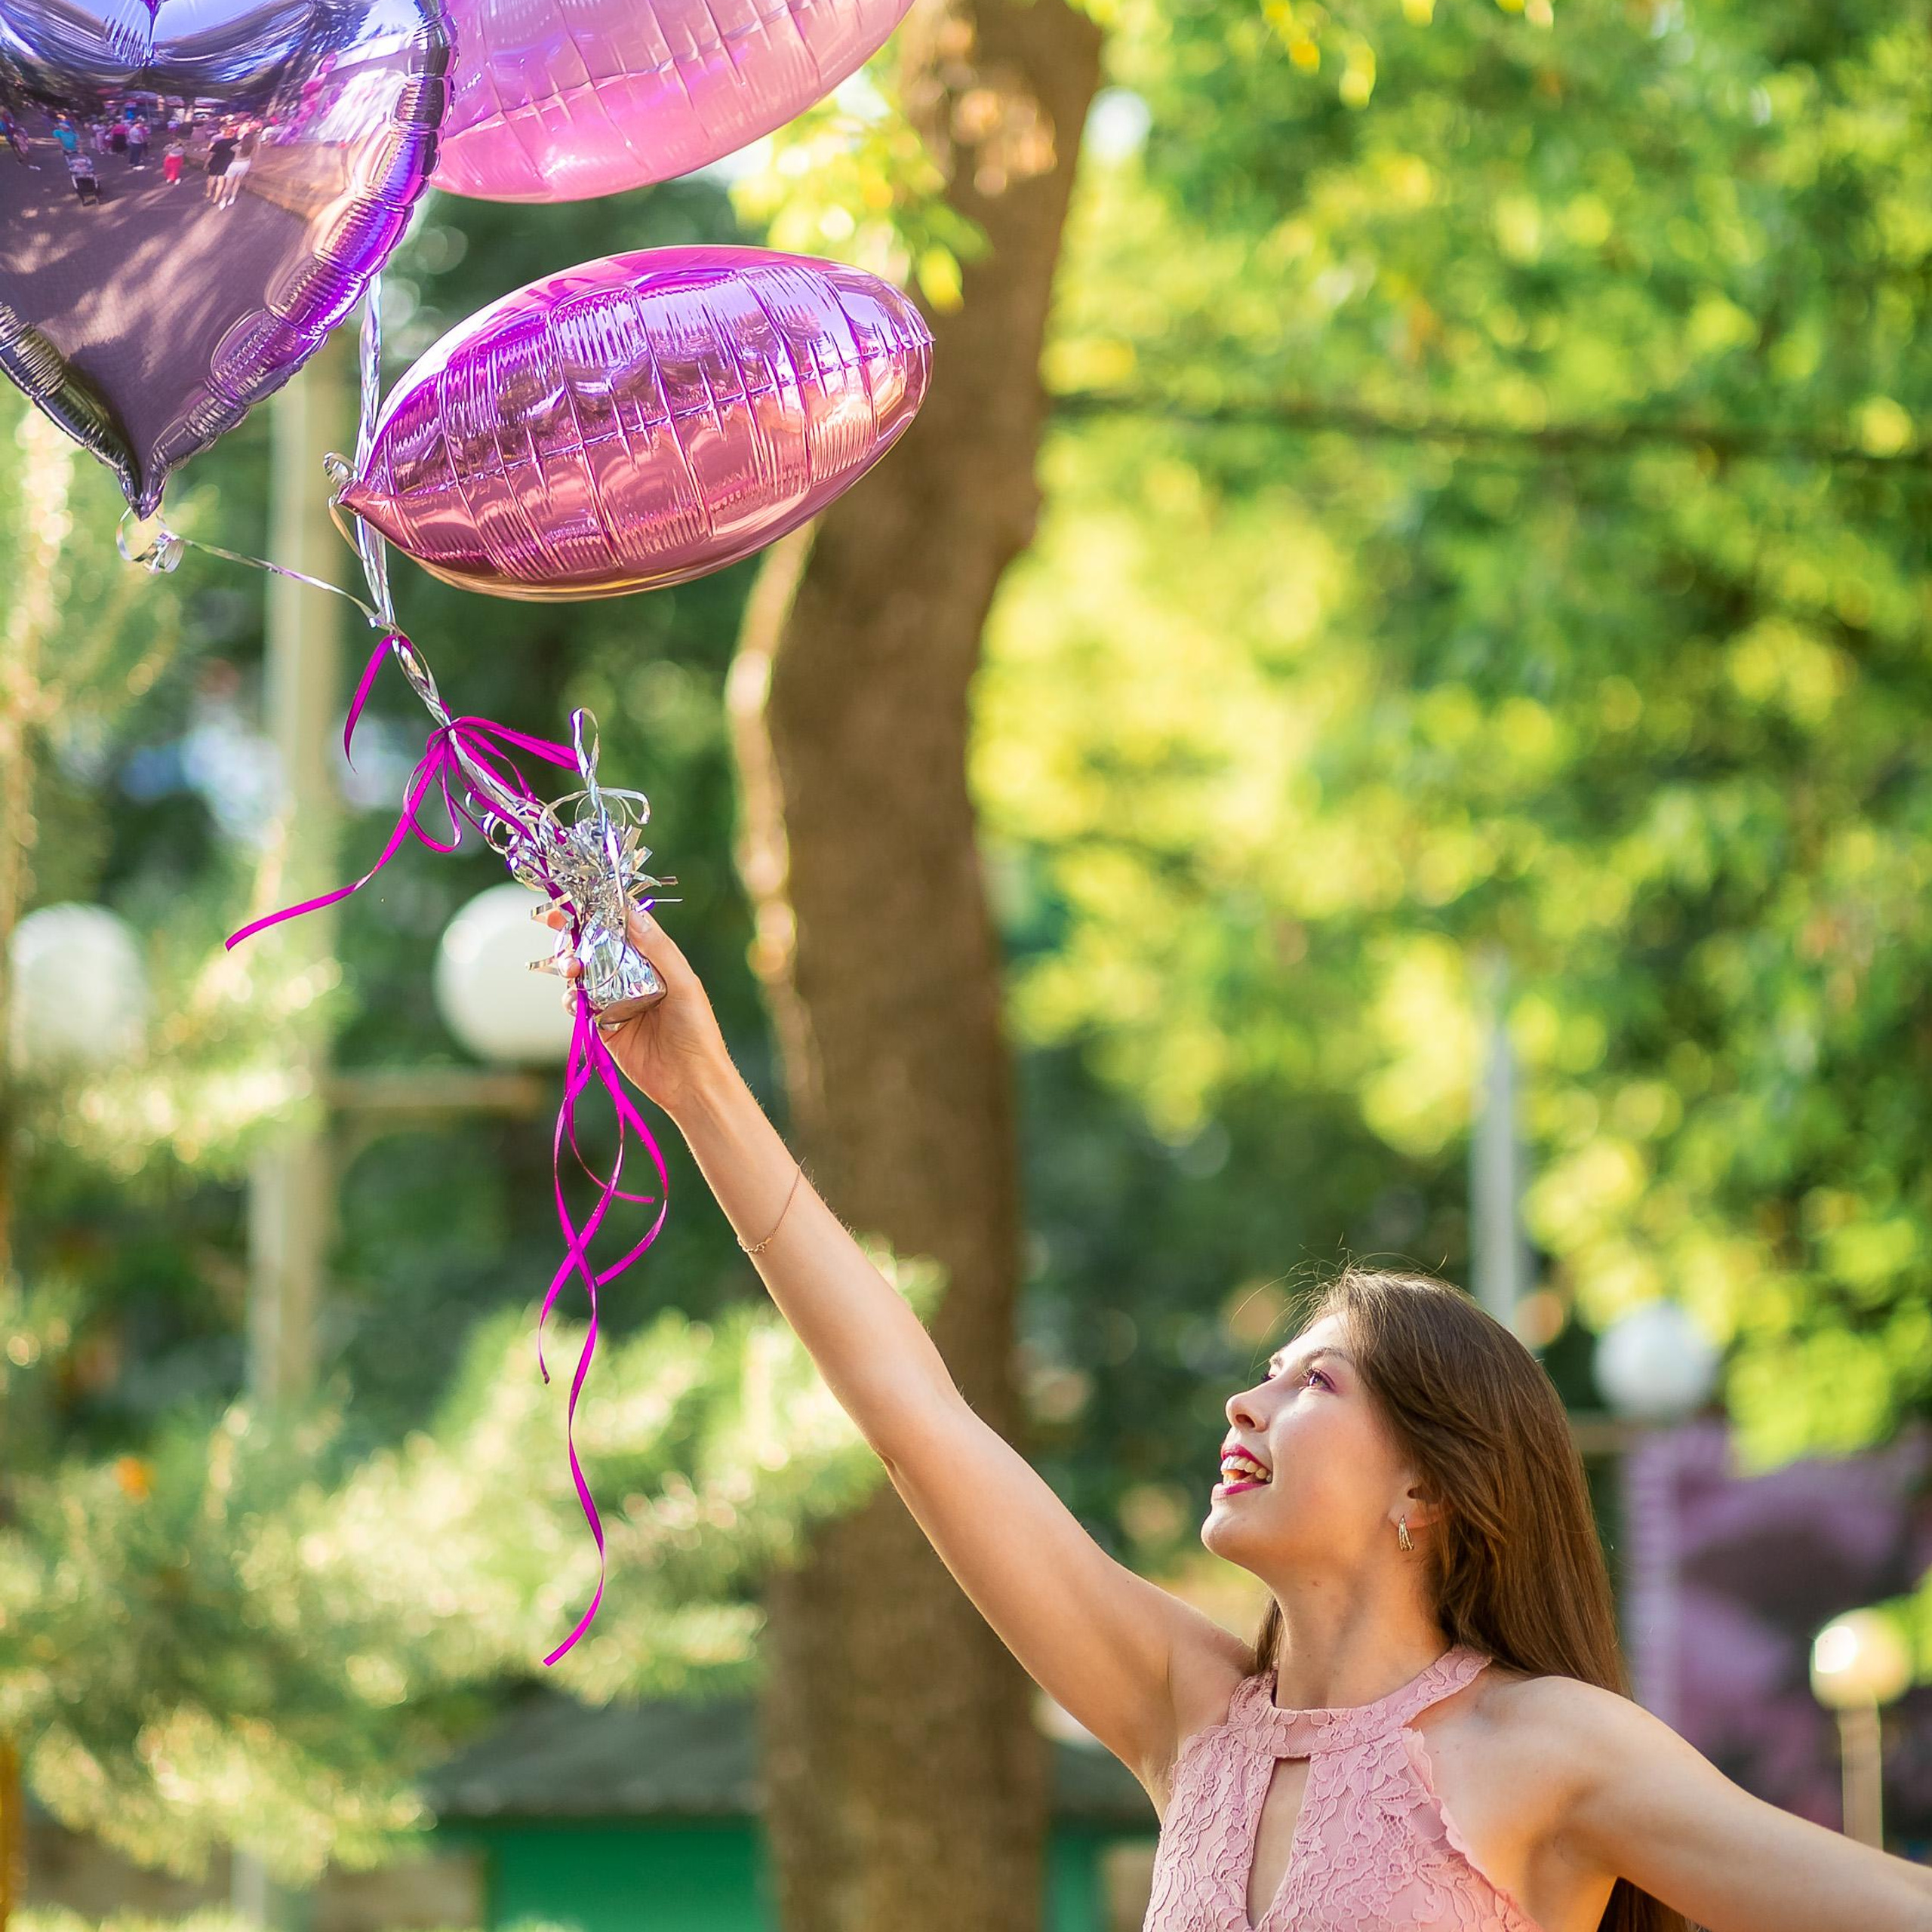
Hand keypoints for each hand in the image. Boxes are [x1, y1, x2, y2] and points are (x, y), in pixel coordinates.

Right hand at [540, 901, 731, 1116]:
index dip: (598, 911)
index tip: (573, 901)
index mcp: (655, 960)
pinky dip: (570, 999)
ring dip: (570, 966)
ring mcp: (616, 1000)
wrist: (690, 1081)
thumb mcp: (684, 983)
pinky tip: (574, 1001)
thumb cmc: (697, 1029)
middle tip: (556, 928)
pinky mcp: (604, 1025)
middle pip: (596, 946)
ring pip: (583, 974)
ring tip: (570, 968)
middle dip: (574, 935)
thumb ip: (658, 948)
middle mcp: (633, 976)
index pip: (622, 926)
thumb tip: (633, 911)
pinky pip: (579, 1005)